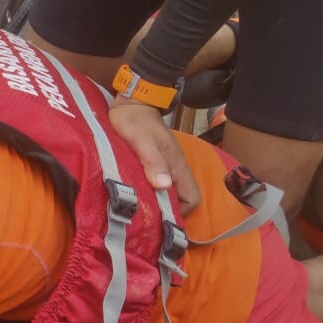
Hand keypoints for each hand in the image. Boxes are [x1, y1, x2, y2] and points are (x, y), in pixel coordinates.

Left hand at [109, 97, 200, 214]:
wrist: (131, 103)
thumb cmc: (135, 121)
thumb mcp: (142, 140)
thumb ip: (153, 161)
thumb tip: (164, 185)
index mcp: (176, 165)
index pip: (192, 199)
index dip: (181, 212)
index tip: (160, 218)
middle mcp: (174, 168)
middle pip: (181, 199)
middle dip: (167, 211)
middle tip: (145, 218)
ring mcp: (165, 166)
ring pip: (169, 193)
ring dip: (157, 202)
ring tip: (137, 210)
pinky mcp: (154, 164)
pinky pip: (157, 184)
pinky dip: (149, 193)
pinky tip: (134, 195)